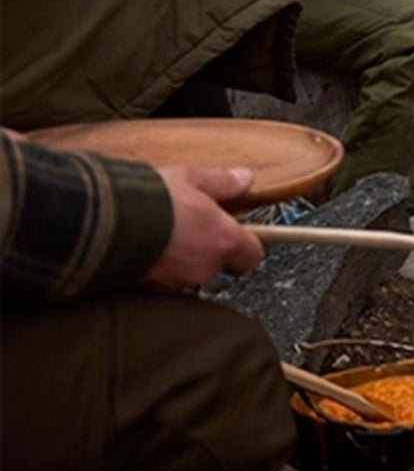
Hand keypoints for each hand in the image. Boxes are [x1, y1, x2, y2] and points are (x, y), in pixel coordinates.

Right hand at [143, 166, 264, 291]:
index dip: (247, 245)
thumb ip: (223, 182)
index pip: (252, 255)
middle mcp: (204, 267)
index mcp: (223, 240)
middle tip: (193, 224)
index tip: (241, 232)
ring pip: (189, 272)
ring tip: (165, 232)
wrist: (105, 224)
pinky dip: (159, 266)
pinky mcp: (148, 291)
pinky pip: (163, 279)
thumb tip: (245, 179)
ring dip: (182, 257)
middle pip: (218, 263)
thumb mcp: (192, 179)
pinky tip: (146, 246)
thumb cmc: (152, 200)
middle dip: (208, 247)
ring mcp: (175, 282)